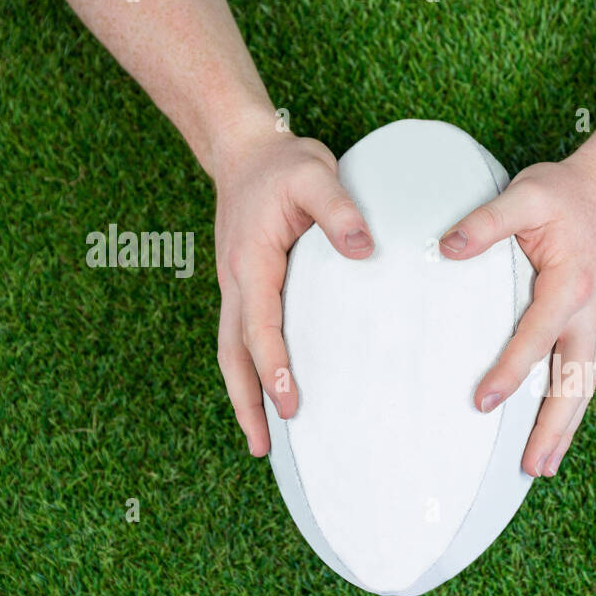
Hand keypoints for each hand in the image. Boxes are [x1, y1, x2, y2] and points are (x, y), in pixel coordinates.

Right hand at [211, 128, 373, 455]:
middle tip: (263, 447)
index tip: (290, 402)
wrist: (245, 148)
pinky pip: (244, 338)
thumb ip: (339, 210)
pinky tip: (270, 394)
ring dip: (244, 396)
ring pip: (232, 352)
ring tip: (260, 441)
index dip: (274, 368)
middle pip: (233, 354)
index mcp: (251, 263)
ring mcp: (237, 287)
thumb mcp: (315, 174)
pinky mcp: (246, 288)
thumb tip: (363, 250)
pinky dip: (251, 372)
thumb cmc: (282, 164)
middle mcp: (236, 282)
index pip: (260, 327)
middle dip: (246, 402)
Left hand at [439, 155, 595, 477]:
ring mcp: (592, 324)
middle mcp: (589, 313)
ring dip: (564, 429)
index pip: (537, 337)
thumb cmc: (563, 195)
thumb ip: (487, 221)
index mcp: (573, 285)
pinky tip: (549, 434)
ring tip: (542, 467)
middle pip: (576, 381)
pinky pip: (579, 375)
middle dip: (554, 427)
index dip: (511, 371)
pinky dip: (566, 410)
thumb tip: (447, 248)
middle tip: (532, 467)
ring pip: (583, 386)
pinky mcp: (586, 328)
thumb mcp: (526, 194)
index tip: (483, 402)